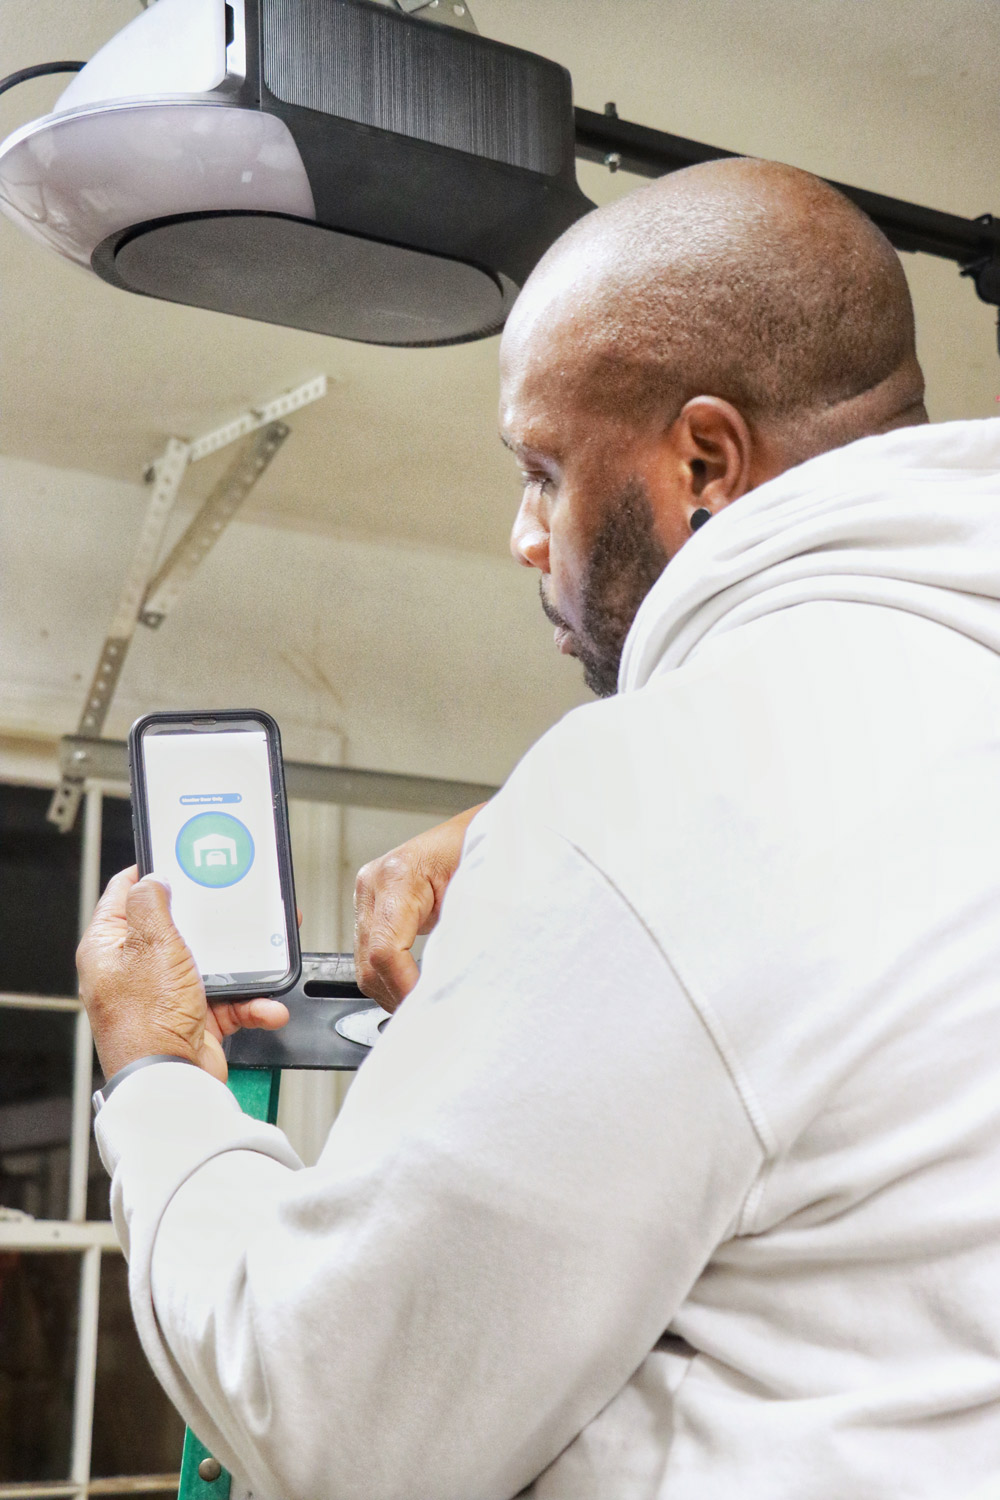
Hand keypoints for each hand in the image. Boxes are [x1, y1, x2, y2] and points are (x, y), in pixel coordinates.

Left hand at [77, 867, 289, 1082]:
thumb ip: (150, 902)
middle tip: (228, 903)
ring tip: (261, 957)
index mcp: (108, 948)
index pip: (124, 895)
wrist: (173, 1081)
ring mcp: (165, 995)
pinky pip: (229, 1000)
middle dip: (207, 920)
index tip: (175, 859)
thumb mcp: (150, 943)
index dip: (149, 873)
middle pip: (174, 928)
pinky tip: (265, 1003)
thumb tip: (152, 878)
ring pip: (209, 964)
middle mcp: (134, 970)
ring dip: (241, 966)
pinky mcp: (194, 1018)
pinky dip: (251, 1002)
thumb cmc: (147, 1021)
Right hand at [353, 803, 485, 1010]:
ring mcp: (369, 895)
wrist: (484, 828)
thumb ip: (464, 934)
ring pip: (364, 964)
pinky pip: (372, 953)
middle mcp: (374, 883)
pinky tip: (415, 985)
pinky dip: (392, 976)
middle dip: (398, 995)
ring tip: (425, 1003)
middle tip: (431, 1014)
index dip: (405, 987)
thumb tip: (454, 984)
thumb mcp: (481, 890)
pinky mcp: (374, 907)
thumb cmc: (485, 848)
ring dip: (393, 990)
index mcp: (398, 875)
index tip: (428, 1006)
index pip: (385, 949)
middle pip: (368, 962)